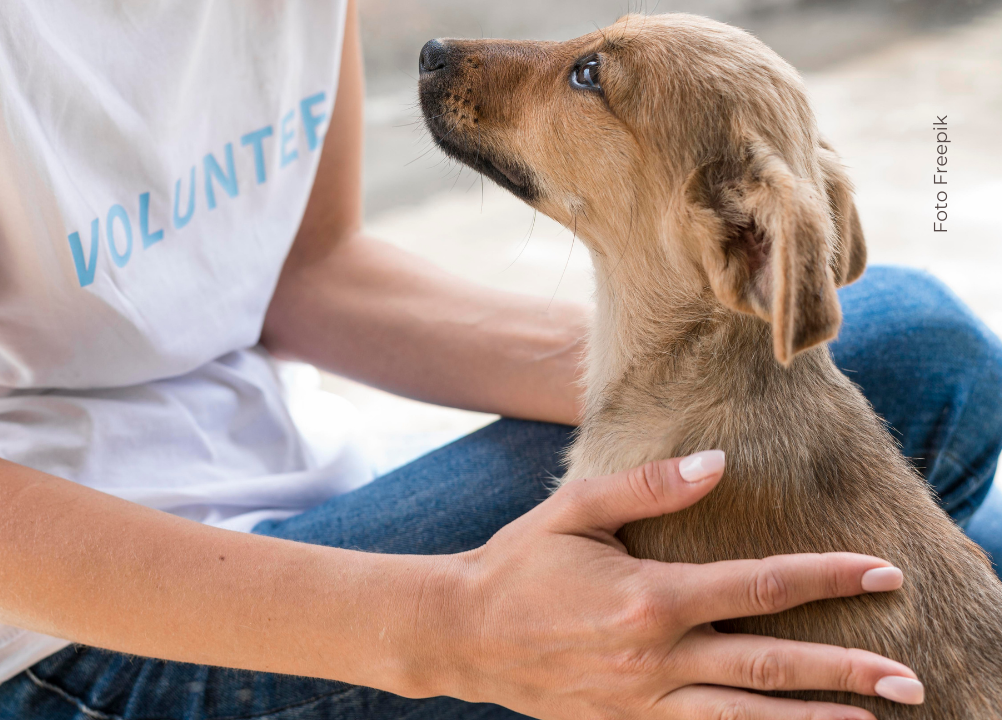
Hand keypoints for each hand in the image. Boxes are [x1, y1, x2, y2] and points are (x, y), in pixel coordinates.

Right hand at [422, 451, 920, 719]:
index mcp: (649, 597)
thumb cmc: (519, 563)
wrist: (462, 633)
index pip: (761, 585)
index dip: (828, 577)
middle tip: (910, 678)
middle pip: (771, 665)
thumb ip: (650, 487)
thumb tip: (719, 463)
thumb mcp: (576, 510)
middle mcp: (655, 656)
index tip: (883, 573)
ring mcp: (643, 699)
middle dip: (847, 672)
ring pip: (746, 716)